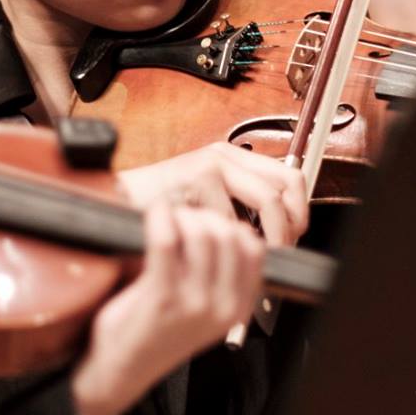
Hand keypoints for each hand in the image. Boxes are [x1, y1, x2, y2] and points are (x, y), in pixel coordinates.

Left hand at [68, 203, 264, 414]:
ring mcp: (194, 304)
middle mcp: (222, 308)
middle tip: (180, 219)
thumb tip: (222, 225)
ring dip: (181, 217)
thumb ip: (221, 277)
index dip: (228, 226)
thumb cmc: (158, 331)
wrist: (123, 370)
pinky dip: (159, 219)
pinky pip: (166, 240)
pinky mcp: (162, 298)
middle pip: (228, 235)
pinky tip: (153, 215)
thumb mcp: (205, 310)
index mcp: (237, 309)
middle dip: (203, 217)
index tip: (204, 225)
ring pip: (201, 233)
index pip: (254, 249)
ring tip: (165, 221)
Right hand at [116, 142, 309, 247]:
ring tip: (256, 258)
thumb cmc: (160, 207)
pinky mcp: (195, 180)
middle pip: (283, 188)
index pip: (288, 176)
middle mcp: (223, 155)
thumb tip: (283, 230)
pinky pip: (231, 219)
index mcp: (230, 157)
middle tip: (282, 251)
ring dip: (268, 237)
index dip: (298, 210)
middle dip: (289, 226)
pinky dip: (229, 242)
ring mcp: (210, 165)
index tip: (293, 236)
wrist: (117, 203)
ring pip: (266, 202)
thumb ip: (239, 204)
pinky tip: (220, 254)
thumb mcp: (207, 198)